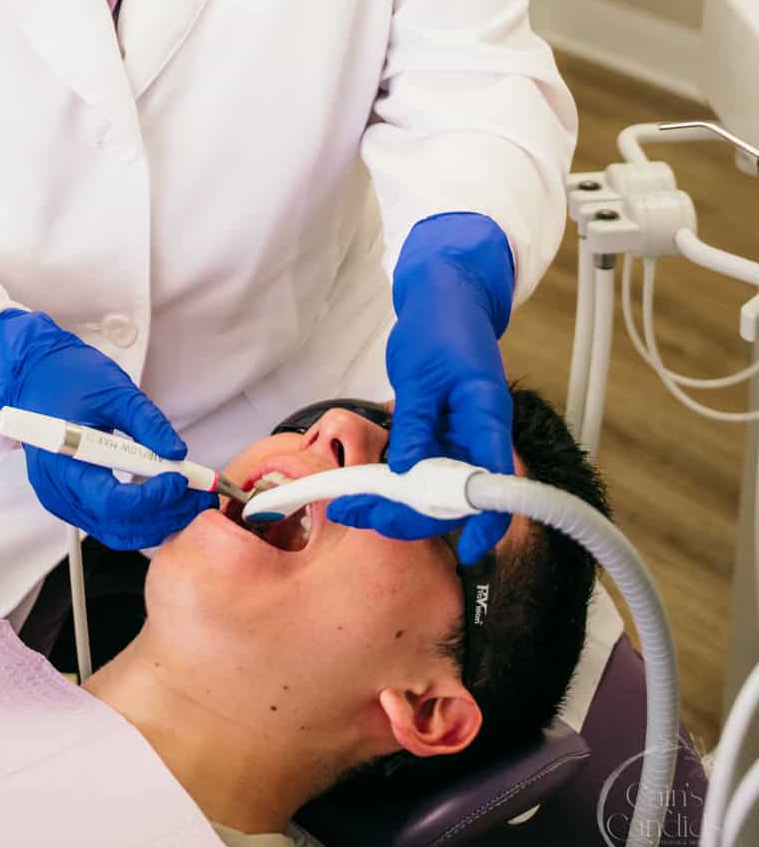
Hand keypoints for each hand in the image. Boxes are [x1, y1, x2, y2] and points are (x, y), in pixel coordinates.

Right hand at [0, 309, 212, 548]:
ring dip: (156, 521)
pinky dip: (140, 518)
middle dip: (164, 515)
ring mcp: (62, 500)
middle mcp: (58, 492)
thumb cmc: (66, 377)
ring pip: (116, 531)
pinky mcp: (70, 500)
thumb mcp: (113, 390)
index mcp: (63, 464)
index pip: (113, 503)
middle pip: (118, 526)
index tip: (182, 478)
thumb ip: (146, 422)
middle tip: (200, 495)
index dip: (153, 498)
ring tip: (189, 499)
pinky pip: (108, 522)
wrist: (32, 376)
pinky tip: (164, 499)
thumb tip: (177, 452)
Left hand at [325, 213, 515, 563]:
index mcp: (487, 418)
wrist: (444, 296)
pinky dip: (395, 480)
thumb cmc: (440, 326)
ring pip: (435, 486)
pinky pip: (422, 467)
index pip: (495, 484)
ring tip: (350, 507)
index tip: (467, 551)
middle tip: (361, 516)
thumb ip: (415, 425)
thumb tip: (405, 474)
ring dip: (397, 502)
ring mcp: (459, 435)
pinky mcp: (440, 431)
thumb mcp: (420, 375)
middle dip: (411, 515)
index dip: (486, 523)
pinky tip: (363, 486)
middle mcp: (479, 434)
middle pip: (456, 495)